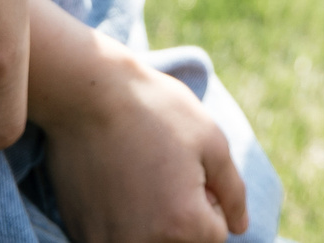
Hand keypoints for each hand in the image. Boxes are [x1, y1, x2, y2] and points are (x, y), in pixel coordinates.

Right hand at [41, 42, 247, 242]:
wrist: (87, 95)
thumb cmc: (154, 111)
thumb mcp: (211, 142)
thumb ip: (233, 192)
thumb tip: (240, 227)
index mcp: (183, 225)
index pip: (216, 233)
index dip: (208, 196)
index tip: (186, 166)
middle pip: (183, 242)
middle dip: (183, 214)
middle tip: (163, 171)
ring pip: (151, 241)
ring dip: (152, 219)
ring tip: (139, 177)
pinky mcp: (82, 235)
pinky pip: (118, 238)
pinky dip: (122, 220)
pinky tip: (115, 184)